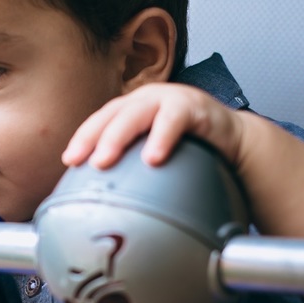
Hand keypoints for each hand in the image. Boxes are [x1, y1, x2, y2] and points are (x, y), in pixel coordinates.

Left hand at [62, 82, 246, 169]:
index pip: (101, 120)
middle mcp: (147, 100)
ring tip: (105, 160)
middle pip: (113, 114)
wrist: (234, 141)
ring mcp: (169, 100)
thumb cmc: (191, 150)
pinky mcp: (194, 106)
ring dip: (119, 136)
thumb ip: (132, 169)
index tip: (69, 161)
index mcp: (133, 109)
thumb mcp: (154, 155)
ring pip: (138, 113)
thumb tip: (105, 202)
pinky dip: (161, 137)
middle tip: (83, 162)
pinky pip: (174, 120)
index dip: (84, 137)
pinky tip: (152, 158)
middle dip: (94, 137)